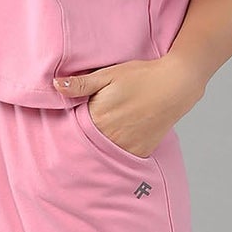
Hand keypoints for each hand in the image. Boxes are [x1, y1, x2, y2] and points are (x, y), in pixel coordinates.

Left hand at [52, 55, 205, 158]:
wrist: (176, 85)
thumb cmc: (142, 76)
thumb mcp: (109, 74)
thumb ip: (81, 84)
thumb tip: (55, 85)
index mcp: (97, 116)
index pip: (73, 129)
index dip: (69, 127)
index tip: (66, 126)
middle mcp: (110, 136)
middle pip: (87, 144)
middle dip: (82, 139)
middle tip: (84, 133)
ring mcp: (126, 146)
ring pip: (103, 153)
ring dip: (99, 148)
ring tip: (101, 138)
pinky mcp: (141, 151)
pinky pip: (122, 157)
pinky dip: (116, 153)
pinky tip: (116, 143)